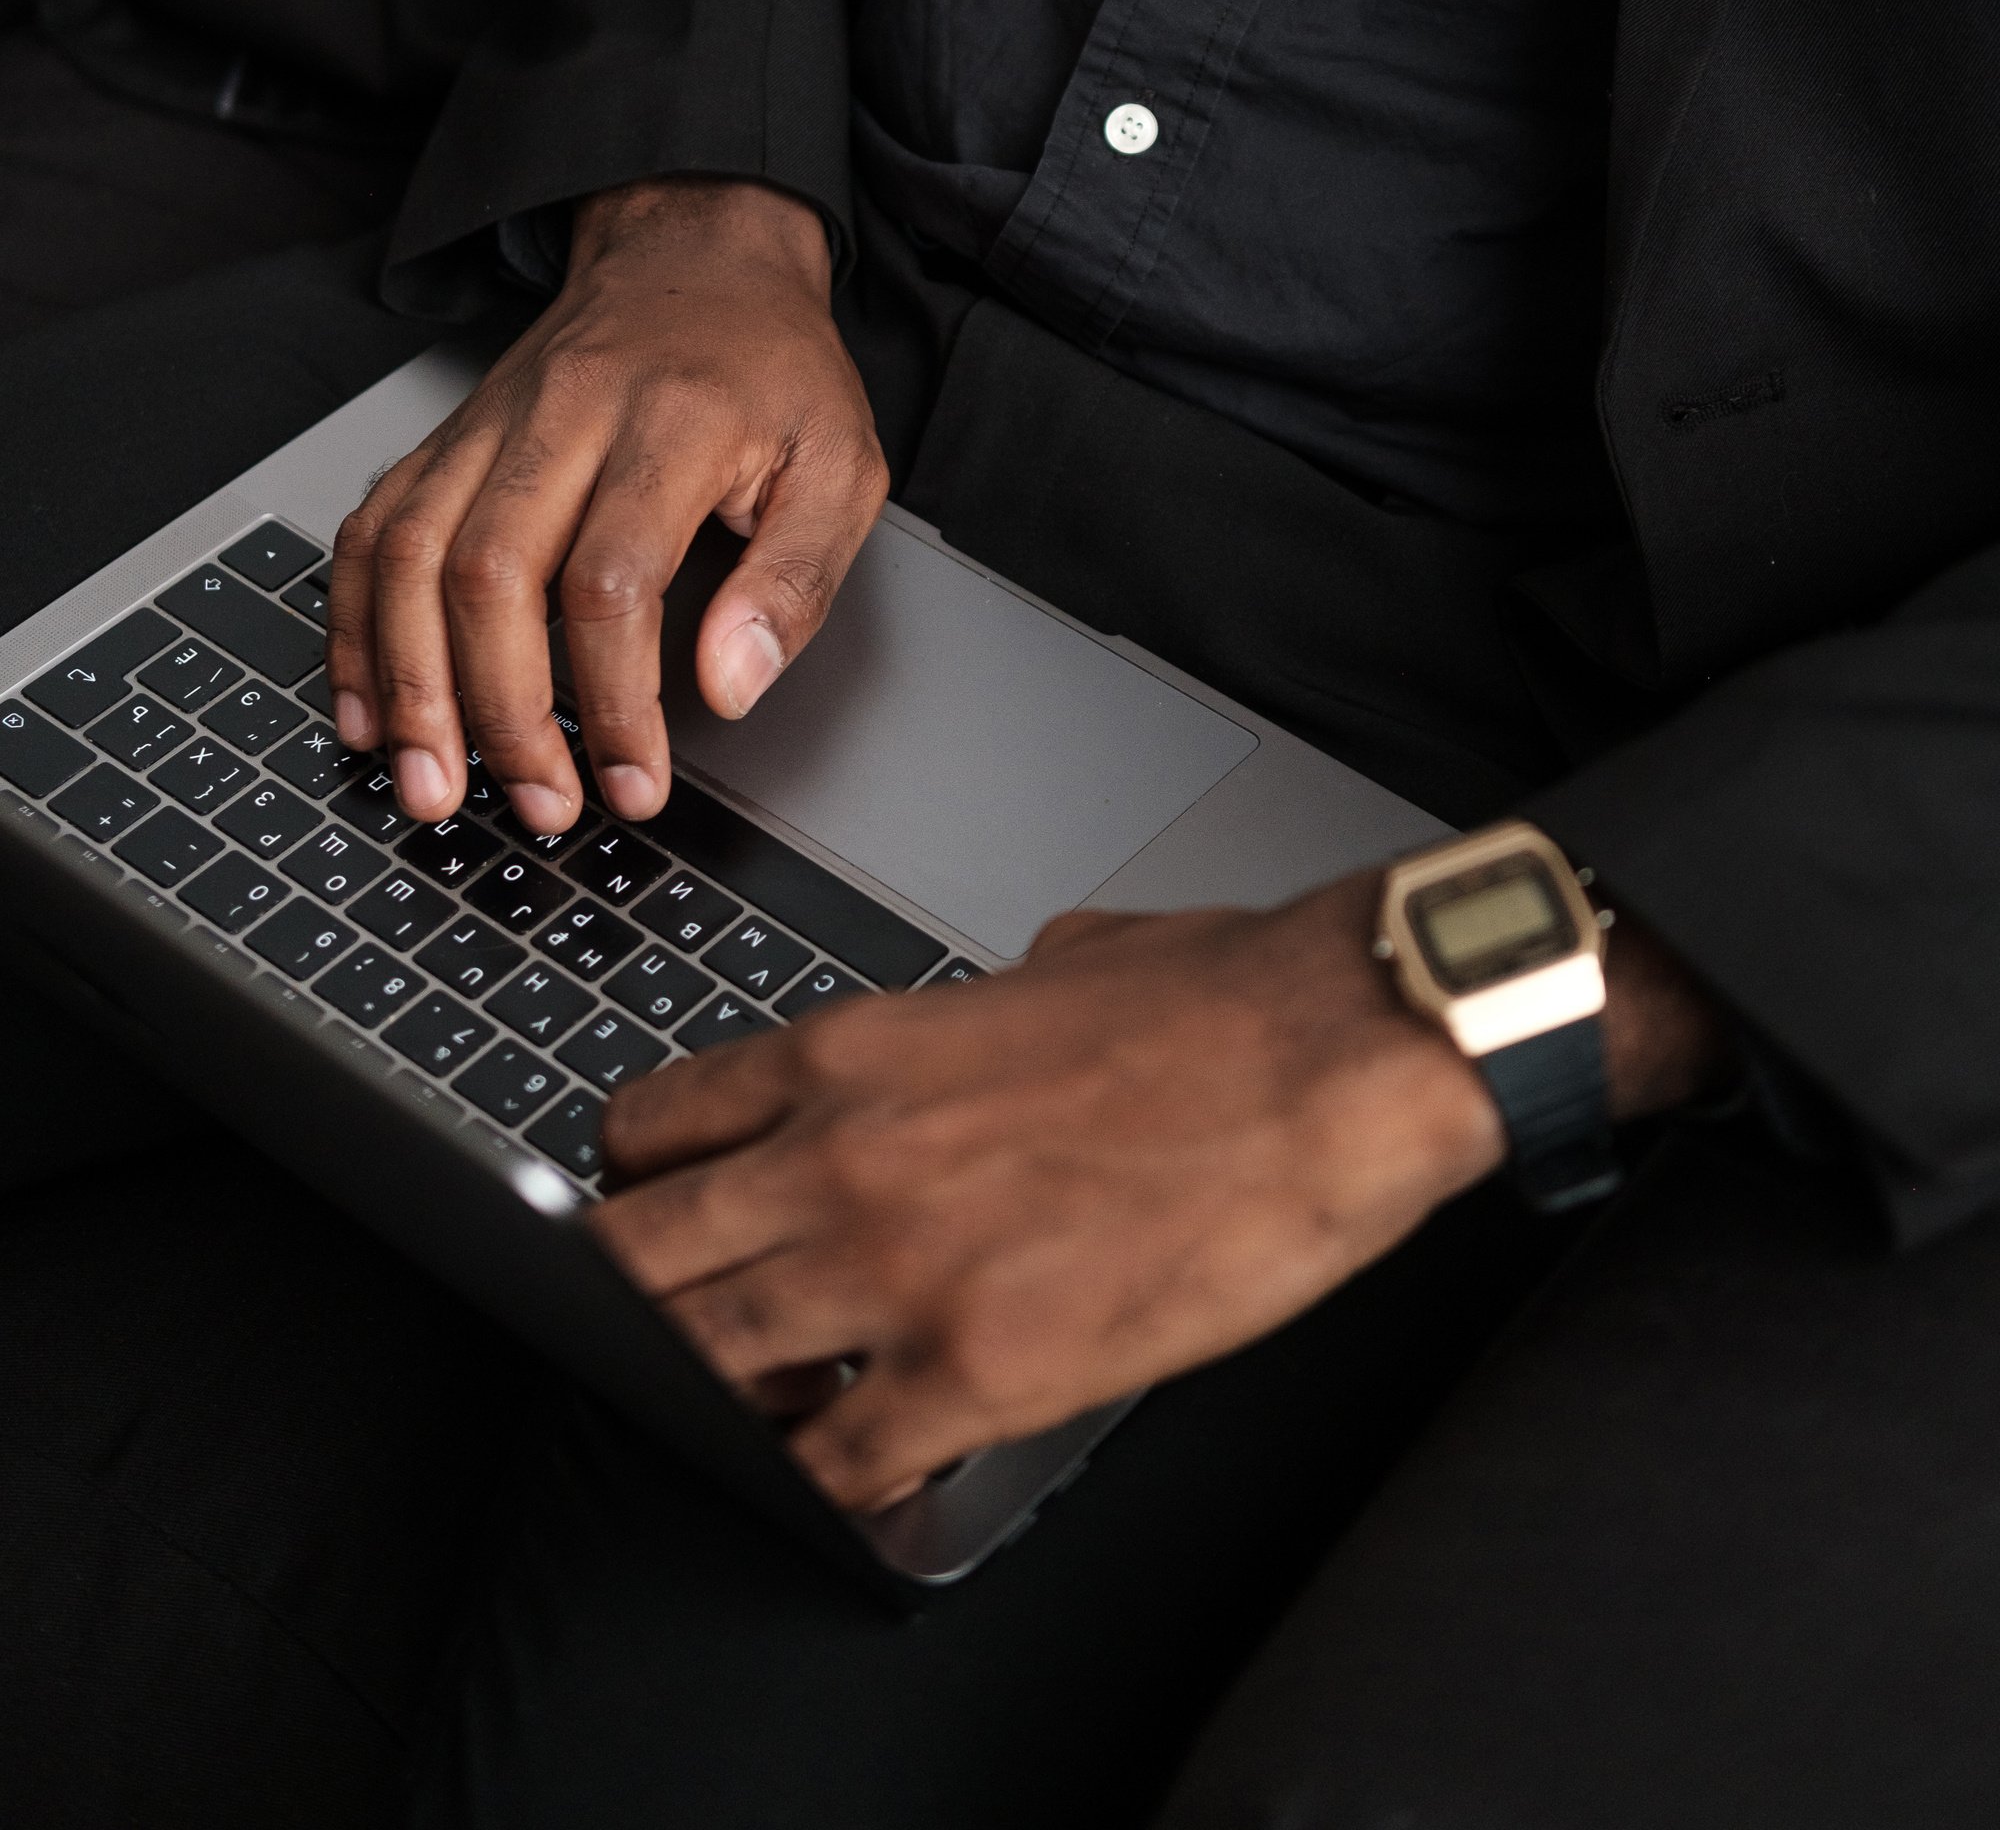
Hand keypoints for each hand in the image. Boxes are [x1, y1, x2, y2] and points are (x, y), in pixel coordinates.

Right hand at [325, 176, 887, 833]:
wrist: (698, 253)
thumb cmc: (772, 369)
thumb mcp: (842, 464)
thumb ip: (795, 580)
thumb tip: (729, 685)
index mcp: (669, 424)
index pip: (614, 582)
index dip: (614, 701)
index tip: (633, 781)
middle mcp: (561, 417)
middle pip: (489, 574)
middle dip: (500, 712)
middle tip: (538, 804)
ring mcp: (489, 425)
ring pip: (410, 555)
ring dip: (407, 684)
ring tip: (429, 783)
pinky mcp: (447, 439)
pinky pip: (373, 530)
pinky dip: (354, 626)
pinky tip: (367, 709)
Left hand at [593, 864, 1728, 1513]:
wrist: (1332, 1055)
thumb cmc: (1217, 999)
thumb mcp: (1051, 957)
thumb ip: (972, 1004)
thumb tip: (981, 1017)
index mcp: (849, 1051)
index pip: (648, 1128)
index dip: (638, 1190)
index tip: (659, 1219)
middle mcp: (840, 1157)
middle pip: (634, 1257)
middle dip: (636, 1301)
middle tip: (678, 1329)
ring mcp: (895, 1272)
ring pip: (703, 1368)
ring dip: (720, 1401)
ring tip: (767, 1410)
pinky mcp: (980, 1372)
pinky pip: (836, 1470)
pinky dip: (830, 1488)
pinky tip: (858, 1482)